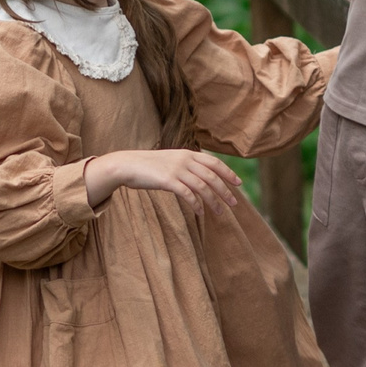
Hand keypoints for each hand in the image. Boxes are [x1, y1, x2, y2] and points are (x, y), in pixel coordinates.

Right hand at [87, 149, 244, 212]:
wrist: (127, 165)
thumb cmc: (148, 165)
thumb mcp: (170, 160)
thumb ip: (185, 165)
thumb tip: (200, 176)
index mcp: (188, 154)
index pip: (214, 163)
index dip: (228, 173)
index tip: (238, 184)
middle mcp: (185, 160)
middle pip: (212, 176)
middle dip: (225, 191)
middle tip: (234, 204)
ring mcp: (177, 170)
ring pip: (203, 186)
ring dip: (213, 201)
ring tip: (219, 212)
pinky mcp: (168, 181)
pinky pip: (188, 194)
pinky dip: (196, 204)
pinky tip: (200, 212)